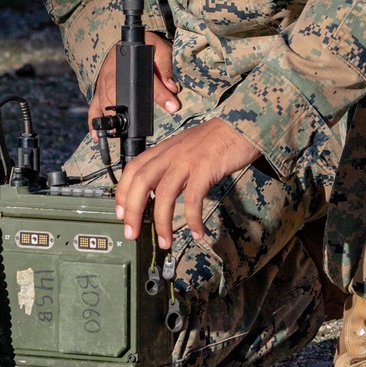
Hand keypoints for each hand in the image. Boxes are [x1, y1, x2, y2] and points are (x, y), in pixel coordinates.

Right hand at [88, 32, 178, 134]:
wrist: (129, 40)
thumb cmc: (146, 45)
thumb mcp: (161, 50)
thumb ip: (166, 67)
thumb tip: (172, 88)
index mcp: (131, 59)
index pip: (149, 80)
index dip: (161, 94)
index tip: (173, 106)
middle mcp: (113, 72)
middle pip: (119, 94)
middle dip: (126, 113)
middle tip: (134, 130)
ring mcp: (104, 82)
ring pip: (104, 103)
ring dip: (109, 119)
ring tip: (116, 134)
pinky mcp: (99, 90)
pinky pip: (94, 107)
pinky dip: (94, 121)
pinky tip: (97, 135)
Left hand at [115, 118, 259, 249]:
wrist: (243, 124)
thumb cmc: (218, 138)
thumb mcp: (187, 148)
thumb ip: (172, 166)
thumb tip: (161, 192)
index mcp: (164, 149)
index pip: (133, 169)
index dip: (122, 192)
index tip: (121, 214)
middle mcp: (171, 153)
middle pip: (141, 182)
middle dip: (133, 211)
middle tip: (132, 233)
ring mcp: (187, 160)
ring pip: (164, 193)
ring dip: (162, 222)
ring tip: (165, 241)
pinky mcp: (205, 167)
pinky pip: (193, 198)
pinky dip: (193, 219)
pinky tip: (198, 232)